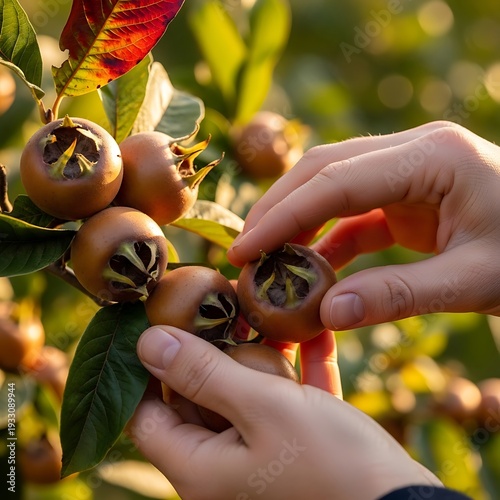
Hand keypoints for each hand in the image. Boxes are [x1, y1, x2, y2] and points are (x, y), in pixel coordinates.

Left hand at [127, 326, 439, 499]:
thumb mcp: (263, 408)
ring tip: (266, 312)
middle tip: (221, 305)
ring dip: (256, 356)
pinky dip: (296, 371)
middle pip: (195, 399)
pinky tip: (315, 332)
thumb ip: (204, 374)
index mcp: (200, 467)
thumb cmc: (333, 465)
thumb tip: (148, 342)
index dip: (147, 367)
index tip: (163, 321)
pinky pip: (285, 403)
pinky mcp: (296, 449)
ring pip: (241, 396)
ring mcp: (260, 458)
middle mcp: (223, 467)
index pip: (145, 414)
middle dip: (208, 351)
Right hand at [227, 121, 499, 328]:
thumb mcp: (477, 281)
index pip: (337, 180)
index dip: (284, 216)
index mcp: (433, 157)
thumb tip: (328, 314)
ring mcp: (408, 170)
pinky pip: (353, 211)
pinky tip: (308, 267)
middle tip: (242, 251)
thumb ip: (400, 296)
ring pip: (331, 186)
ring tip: (264, 259)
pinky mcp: (406, 195)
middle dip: (277, 210)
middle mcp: (414, 152)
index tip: (244, 249)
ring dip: (296, 222)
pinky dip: (326, 238)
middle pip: (324, 170)